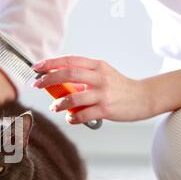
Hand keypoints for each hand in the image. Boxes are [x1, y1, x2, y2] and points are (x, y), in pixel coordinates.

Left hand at [32, 55, 151, 123]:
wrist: (143, 98)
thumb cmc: (119, 87)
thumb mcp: (102, 75)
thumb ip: (82, 77)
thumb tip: (57, 83)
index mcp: (97, 66)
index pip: (70, 60)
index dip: (51, 63)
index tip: (37, 67)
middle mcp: (100, 78)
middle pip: (68, 75)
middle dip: (49, 79)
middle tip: (37, 85)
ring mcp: (103, 94)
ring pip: (73, 98)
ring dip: (59, 103)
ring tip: (54, 107)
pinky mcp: (106, 109)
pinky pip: (83, 115)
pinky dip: (72, 118)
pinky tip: (70, 118)